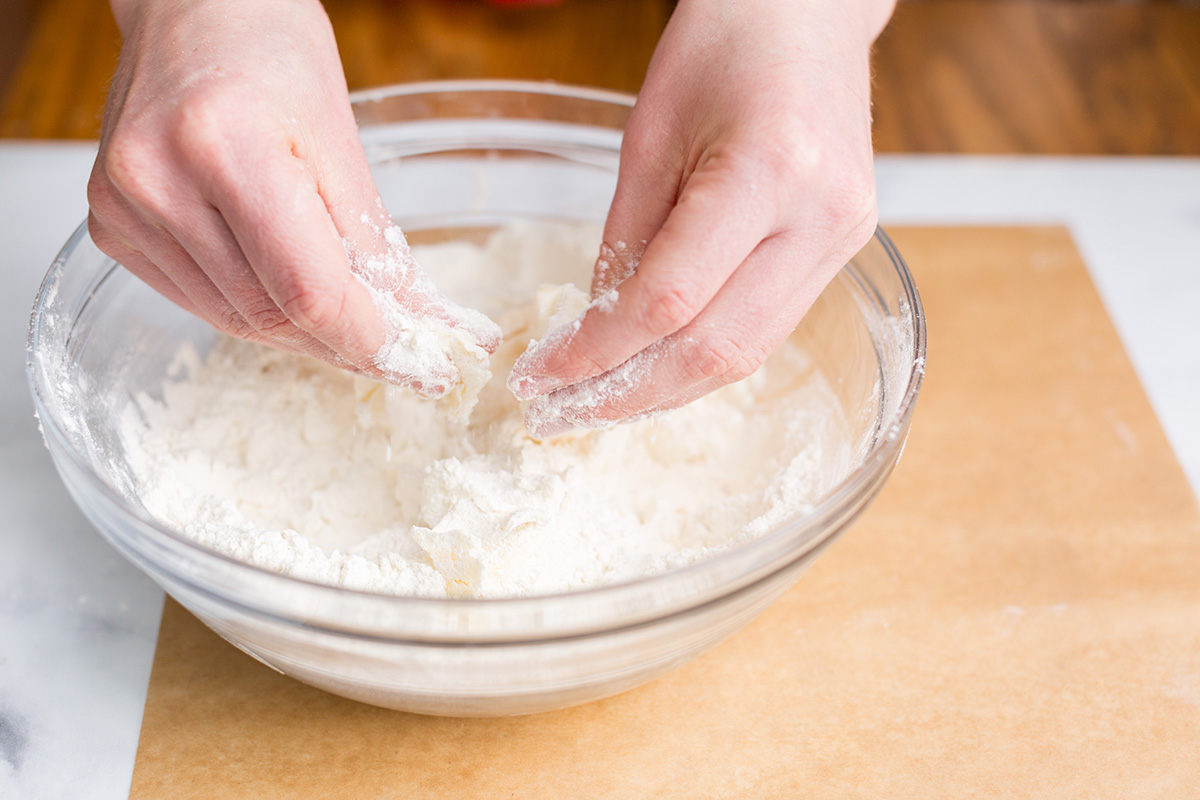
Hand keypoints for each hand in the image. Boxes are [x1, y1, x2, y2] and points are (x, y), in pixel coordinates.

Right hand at [88, 0, 498, 394]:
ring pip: (235, 320)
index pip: (306, 288)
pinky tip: (287, 294)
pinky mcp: (112, 227)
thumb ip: (375, 245)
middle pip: (269, 314)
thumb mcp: (342, 143)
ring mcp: (124, 206)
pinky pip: (200, 303)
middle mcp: (157, 179)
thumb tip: (420, 325)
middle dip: (345, 344)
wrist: (194, 14)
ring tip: (351, 323)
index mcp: (224, 145)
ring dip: (303, 335)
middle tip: (400, 352)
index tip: (422, 363)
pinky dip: (256, 312)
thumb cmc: (271, 53)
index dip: (369, 340)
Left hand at [509, 0, 893, 436]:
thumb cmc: (724, 45)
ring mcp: (844, 238)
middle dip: (629, 395)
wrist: (806, 12)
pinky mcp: (847, 248)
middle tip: (564, 415)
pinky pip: (769, 328)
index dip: (597, 353)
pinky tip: (658, 368)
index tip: (543, 378)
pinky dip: (706, 358)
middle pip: (716, 349)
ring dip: (667, 389)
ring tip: (601, 403)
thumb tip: (597, 332)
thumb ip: (626, 240)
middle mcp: (820, 217)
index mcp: (766, 171)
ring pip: (748, 353)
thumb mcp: (648, 135)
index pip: (668, 301)